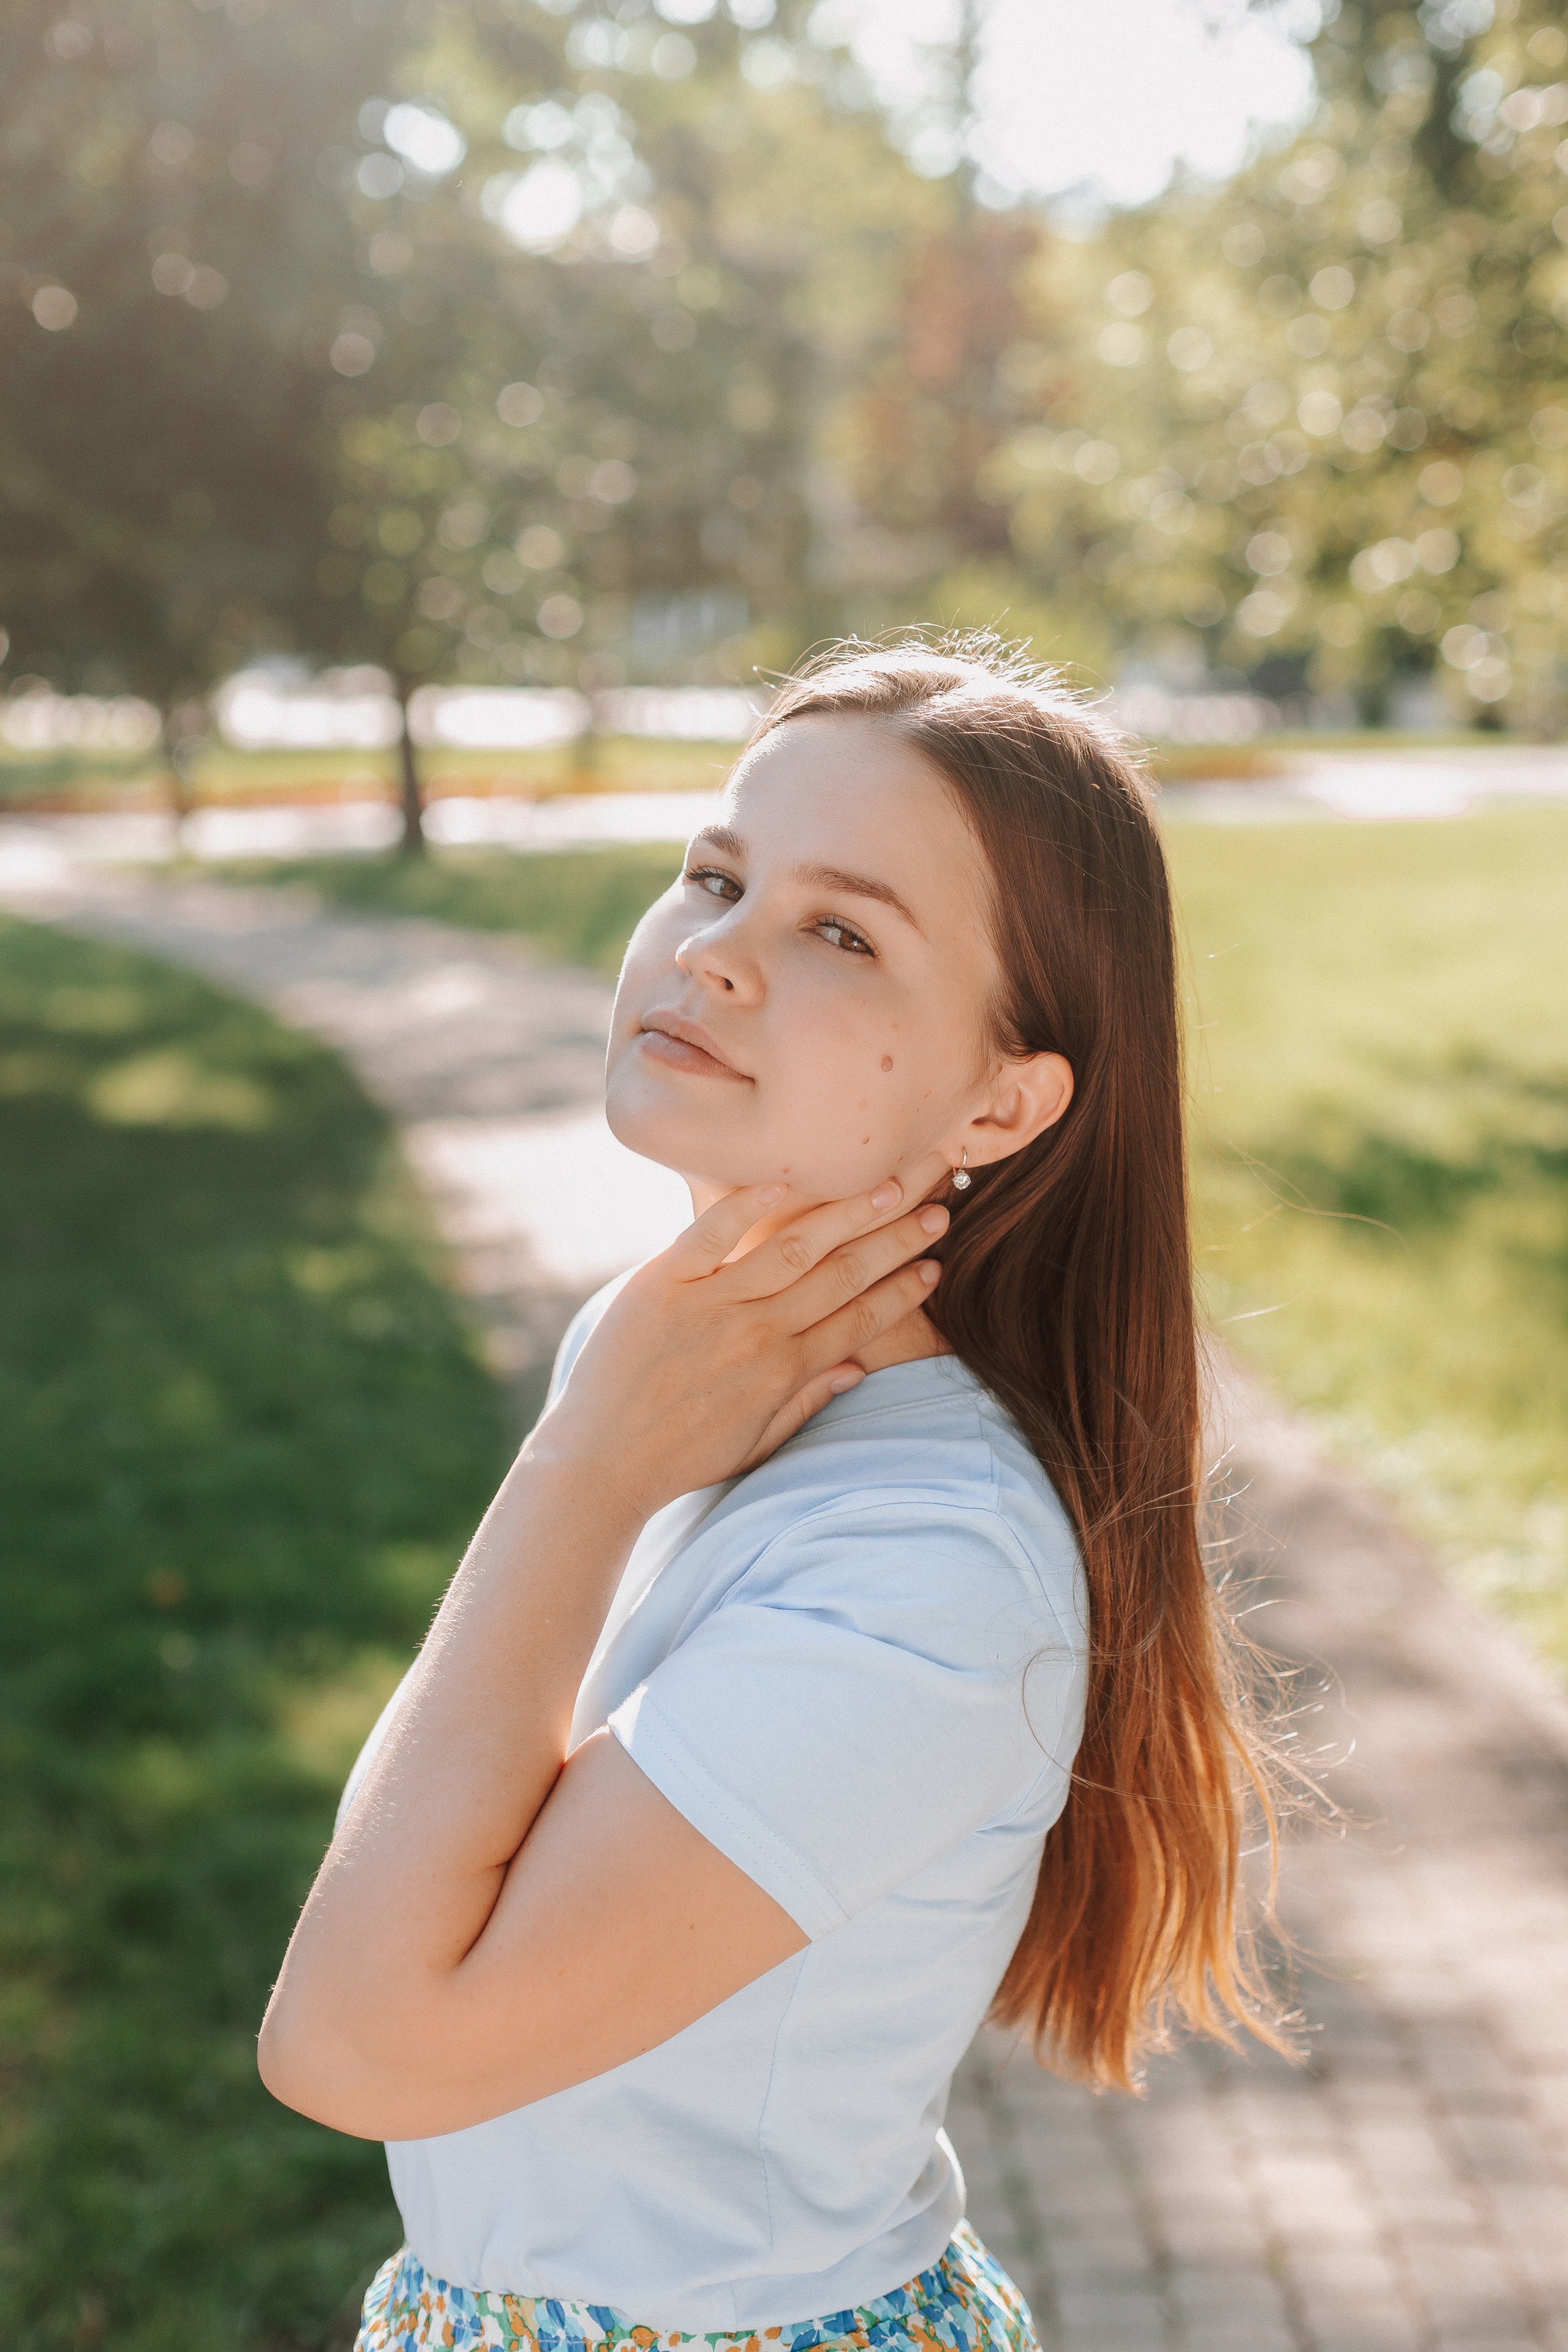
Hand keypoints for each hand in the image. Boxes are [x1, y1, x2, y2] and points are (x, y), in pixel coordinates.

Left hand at [532, 1158, 952, 1520]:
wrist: (598, 1463)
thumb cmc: (678, 1457)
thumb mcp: (754, 1441)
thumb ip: (807, 1400)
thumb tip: (856, 1370)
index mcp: (784, 1370)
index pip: (861, 1319)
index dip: (904, 1290)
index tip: (938, 1263)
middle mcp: (758, 1333)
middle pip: (844, 1274)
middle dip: (897, 1238)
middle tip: (940, 1203)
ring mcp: (711, 1305)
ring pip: (795, 1247)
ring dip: (849, 1213)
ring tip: (891, 1183)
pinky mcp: (663, 1283)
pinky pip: (712, 1233)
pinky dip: (748, 1204)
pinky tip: (786, 1178)